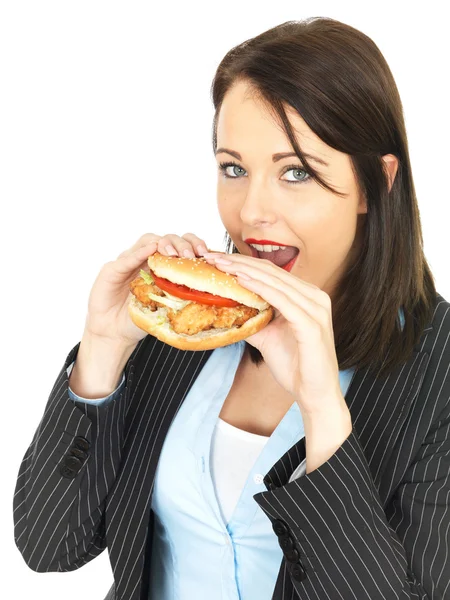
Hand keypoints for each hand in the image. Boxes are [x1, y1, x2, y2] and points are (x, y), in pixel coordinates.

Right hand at [84, 233, 209, 347]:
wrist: (114, 333)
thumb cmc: (140, 318)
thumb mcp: (166, 309)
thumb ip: (182, 298)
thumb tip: (212, 297)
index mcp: (161, 266)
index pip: (180, 245)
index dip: (194, 245)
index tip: (207, 254)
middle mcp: (146, 259)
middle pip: (167, 239)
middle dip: (182, 243)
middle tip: (192, 255)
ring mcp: (128, 261)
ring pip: (148, 241)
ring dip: (163, 244)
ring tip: (173, 253)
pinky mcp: (112, 270)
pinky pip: (127, 258)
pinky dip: (139, 253)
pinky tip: (150, 251)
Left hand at [203, 251, 346, 416]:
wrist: (314, 394)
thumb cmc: (295, 366)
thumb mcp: (268, 337)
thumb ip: (253, 319)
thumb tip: (228, 310)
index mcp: (307, 296)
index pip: (271, 273)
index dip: (243, 263)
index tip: (217, 259)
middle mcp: (315, 297)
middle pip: (272, 272)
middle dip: (240, 263)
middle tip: (212, 257)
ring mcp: (316, 309)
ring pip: (275, 282)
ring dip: (246, 271)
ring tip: (222, 265)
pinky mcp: (312, 324)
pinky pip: (282, 300)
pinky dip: (261, 289)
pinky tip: (241, 281)